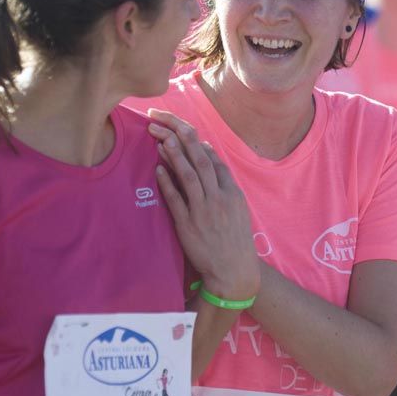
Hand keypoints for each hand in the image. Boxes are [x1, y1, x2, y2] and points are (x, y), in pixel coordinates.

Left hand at [147, 109, 259, 301]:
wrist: (233, 271)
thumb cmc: (234, 239)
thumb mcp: (238, 209)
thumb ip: (225, 185)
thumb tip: (211, 159)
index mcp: (232, 193)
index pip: (214, 161)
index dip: (198, 143)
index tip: (183, 130)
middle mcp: (219, 198)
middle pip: (201, 161)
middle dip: (184, 140)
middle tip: (169, 124)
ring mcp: (204, 211)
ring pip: (189, 176)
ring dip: (175, 156)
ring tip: (162, 139)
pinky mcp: (188, 225)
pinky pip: (176, 200)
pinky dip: (167, 183)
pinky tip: (157, 169)